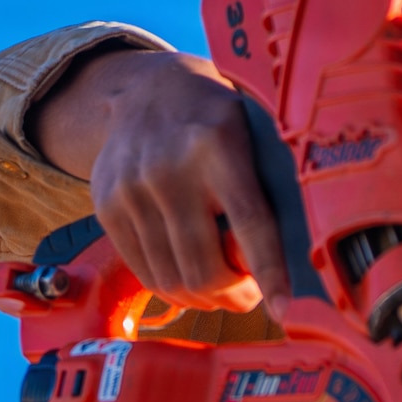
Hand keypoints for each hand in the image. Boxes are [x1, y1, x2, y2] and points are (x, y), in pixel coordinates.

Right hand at [32, 48, 290, 312]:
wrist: (148, 90)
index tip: (286, 311)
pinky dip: (172, 287)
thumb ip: (267, 190)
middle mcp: (169, 170)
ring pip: (172, 279)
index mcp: (219, 148)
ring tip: (222, 288)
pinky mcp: (106, 205)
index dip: (270, 274)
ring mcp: (132, 189)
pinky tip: (190, 277)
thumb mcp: (251, 138)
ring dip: (204, 298)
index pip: (251, 225)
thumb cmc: (217, 123)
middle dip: (234, 297)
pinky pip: (144, 271)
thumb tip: (296, 263)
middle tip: (250, 295)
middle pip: (205, 268)